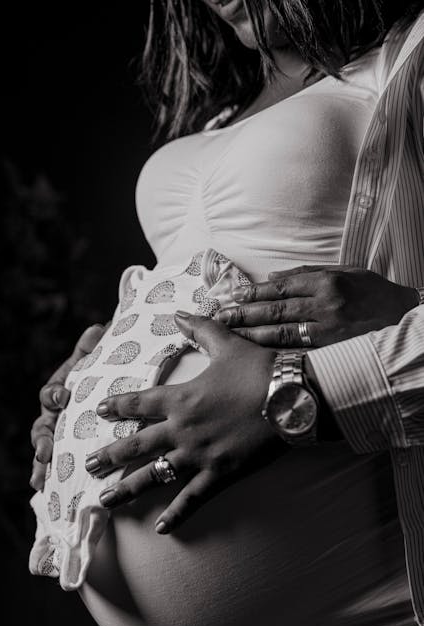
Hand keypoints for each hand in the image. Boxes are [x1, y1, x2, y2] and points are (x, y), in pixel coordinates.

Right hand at [29, 323, 106, 489]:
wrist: (107, 398)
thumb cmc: (100, 377)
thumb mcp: (96, 364)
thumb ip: (92, 350)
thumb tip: (95, 329)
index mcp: (60, 392)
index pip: (51, 393)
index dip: (54, 395)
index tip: (63, 397)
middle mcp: (54, 416)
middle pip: (42, 428)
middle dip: (42, 440)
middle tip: (45, 451)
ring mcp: (57, 436)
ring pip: (44, 450)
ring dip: (40, 465)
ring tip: (39, 479)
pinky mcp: (64, 453)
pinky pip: (54, 467)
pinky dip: (48, 478)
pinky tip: (44, 493)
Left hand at [86, 313, 284, 533]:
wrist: (294, 398)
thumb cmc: (261, 369)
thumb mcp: (228, 344)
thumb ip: (201, 329)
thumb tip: (179, 313)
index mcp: (181, 398)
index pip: (138, 404)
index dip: (116, 407)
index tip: (98, 411)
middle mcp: (182, 429)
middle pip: (135, 445)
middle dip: (108, 456)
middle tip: (87, 465)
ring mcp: (199, 455)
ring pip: (154, 476)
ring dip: (127, 489)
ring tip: (104, 500)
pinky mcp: (221, 474)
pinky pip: (193, 498)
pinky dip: (177, 515)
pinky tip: (161, 529)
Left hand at [215, 265, 418, 346]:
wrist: (407, 320)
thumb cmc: (376, 294)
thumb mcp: (347, 272)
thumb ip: (309, 273)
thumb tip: (272, 278)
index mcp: (327, 282)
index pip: (280, 287)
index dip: (253, 293)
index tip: (233, 296)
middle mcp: (325, 304)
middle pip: (275, 309)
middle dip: (244, 314)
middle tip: (221, 318)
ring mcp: (329, 330)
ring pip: (282, 332)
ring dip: (252, 334)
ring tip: (230, 335)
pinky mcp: (333, 351)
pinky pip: (297, 350)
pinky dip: (274, 351)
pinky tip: (255, 353)